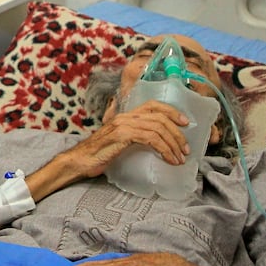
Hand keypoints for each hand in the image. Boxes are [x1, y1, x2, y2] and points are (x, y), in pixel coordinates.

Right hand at [62, 101, 190, 178]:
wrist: (80, 161)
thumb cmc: (99, 154)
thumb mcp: (119, 142)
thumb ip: (134, 137)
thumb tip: (155, 143)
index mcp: (126, 116)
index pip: (153, 105)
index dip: (172, 111)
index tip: (186, 123)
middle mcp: (125, 116)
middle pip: (159, 117)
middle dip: (177, 133)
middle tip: (185, 149)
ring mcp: (123, 125)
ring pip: (158, 128)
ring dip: (173, 144)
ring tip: (179, 158)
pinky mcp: (122, 136)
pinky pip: (150, 138)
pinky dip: (164, 149)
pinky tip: (168, 159)